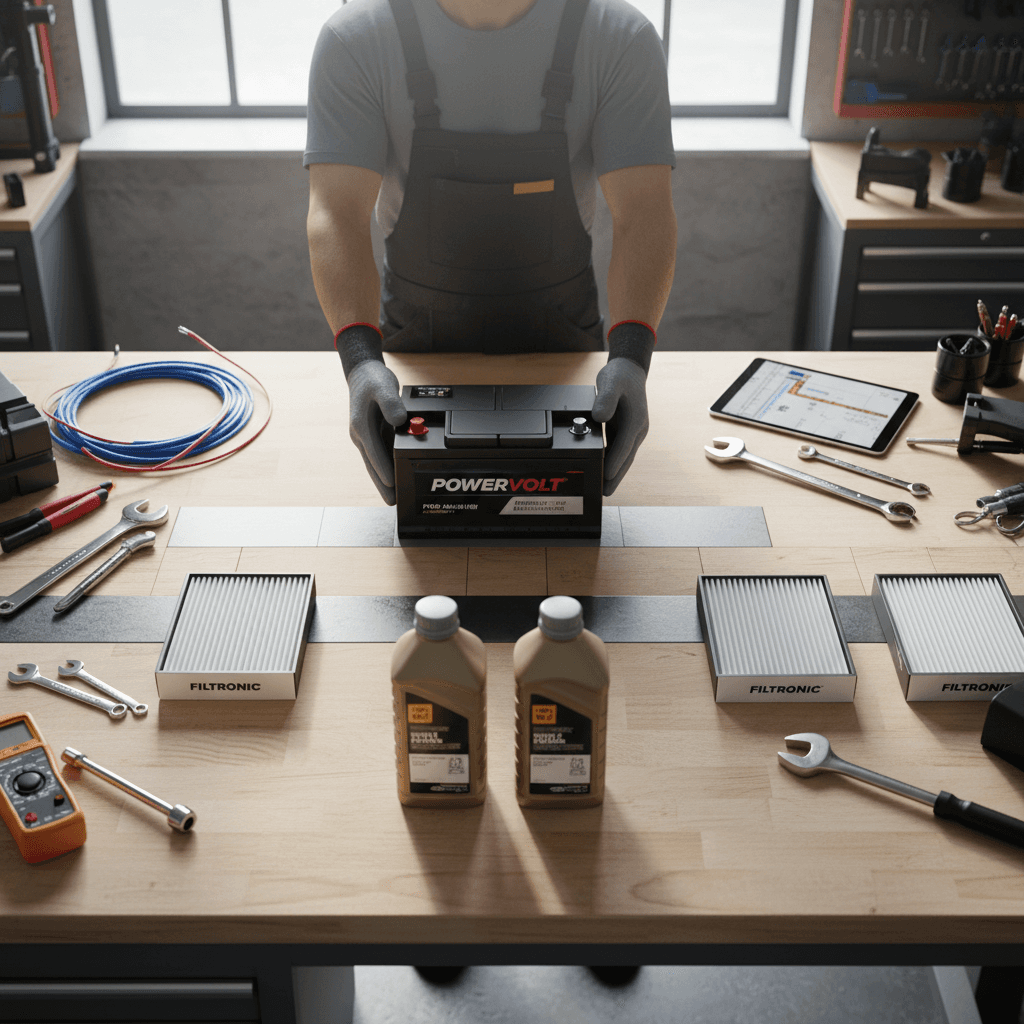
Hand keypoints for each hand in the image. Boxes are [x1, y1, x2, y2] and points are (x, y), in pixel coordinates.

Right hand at [347, 360, 407, 503]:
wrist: (363, 373)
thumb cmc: (372, 380)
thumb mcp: (383, 386)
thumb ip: (391, 403)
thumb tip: (399, 420)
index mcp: (361, 426)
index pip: (374, 452)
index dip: (383, 468)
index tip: (392, 482)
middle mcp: (361, 435)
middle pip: (372, 465)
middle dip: (382, 484)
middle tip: (391, 501)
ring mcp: (366, 437)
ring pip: (375, 463)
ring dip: (383, 480)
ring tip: (393, 496)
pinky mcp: (372, 435)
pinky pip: (379, 455)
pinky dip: (386, 467)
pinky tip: (395, 477)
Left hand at [591, 357, 648, 496]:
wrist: (629, 370)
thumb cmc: (620, 376)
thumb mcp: (612, 383)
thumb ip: (606, 399)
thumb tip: (600, 417)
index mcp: (636, 420)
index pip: (624, 445)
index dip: (615, 462)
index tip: (607, 476)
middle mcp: (636, 429)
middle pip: (626, 457)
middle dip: (616, 476)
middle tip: (606, 493)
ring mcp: (631, 432)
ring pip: (623, 457)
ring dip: (614, 473)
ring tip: (603, 488)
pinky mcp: (624, 432)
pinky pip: (618, 450)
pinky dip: (611, 462)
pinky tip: (601, 471)